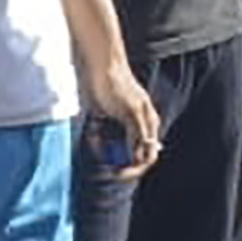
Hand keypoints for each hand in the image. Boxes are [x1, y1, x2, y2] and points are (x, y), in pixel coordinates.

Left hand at [87, 62, 161, 179]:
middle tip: (101, 151)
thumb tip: (142, 158)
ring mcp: (121, 125)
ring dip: (102, 148)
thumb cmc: (118, 86)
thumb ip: (139, 134)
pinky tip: (92, 128)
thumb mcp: (131, 112)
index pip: (147, 157)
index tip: (117, 173)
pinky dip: (96, 139)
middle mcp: (137, 127)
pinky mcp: (106, 121)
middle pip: (128, 155)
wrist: (100, 66)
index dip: (134, 169)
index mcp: (149, 125)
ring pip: (113, 149)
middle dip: (114, 157)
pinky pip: (101, 139)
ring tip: (94, 135)